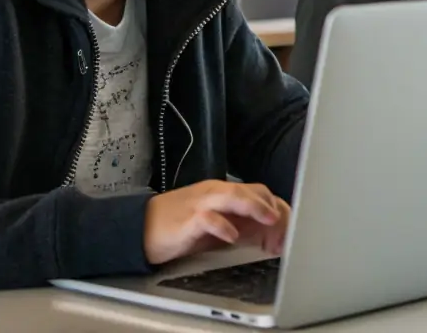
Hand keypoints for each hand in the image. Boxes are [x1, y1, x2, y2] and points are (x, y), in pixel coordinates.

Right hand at [144, 181, 289, 265]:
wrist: (139, 227)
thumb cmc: (178, 226)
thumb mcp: (214, 224)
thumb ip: (238, 224)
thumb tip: (268, 235)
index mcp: (223, 192)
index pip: (258, 192)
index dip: (276, 208)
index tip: (288, 228)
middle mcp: (214, 193)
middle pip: (250, 190)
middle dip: (271, 207)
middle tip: (285, 227)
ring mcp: (201, 204)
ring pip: (233, 196)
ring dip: (255, 207)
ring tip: (270, 219)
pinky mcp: (187, 219)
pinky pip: (208, 218)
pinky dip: (223, 226)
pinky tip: (232, 236)